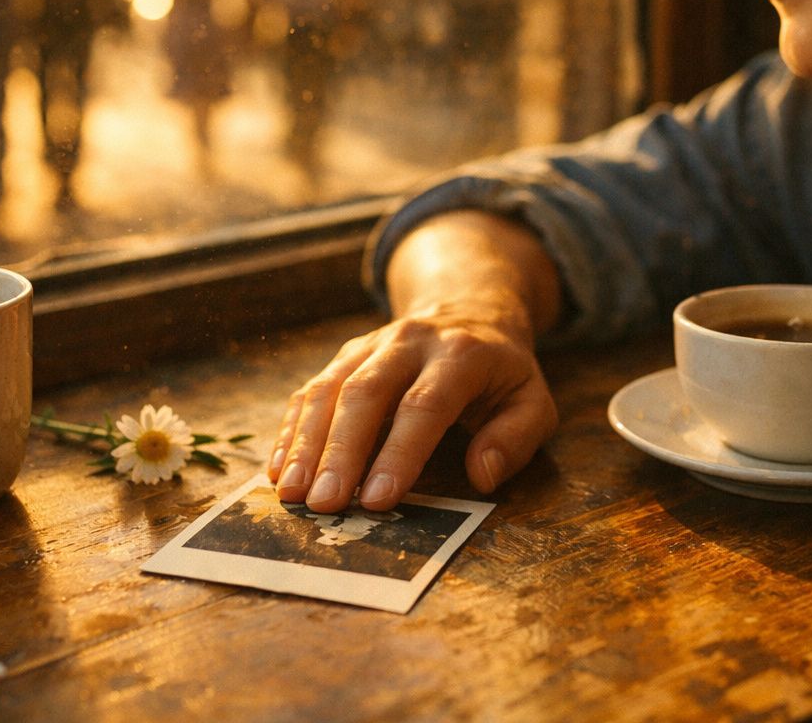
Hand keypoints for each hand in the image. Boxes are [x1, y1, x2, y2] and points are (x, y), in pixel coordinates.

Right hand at [266, 303, 558, 512]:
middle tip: (323, 503)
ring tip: (291, 493)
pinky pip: (311, 390)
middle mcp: (409, 342)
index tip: (378, 499)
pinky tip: (279, 469)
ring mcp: (370, 345)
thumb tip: (482, 475)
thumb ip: (517, 438)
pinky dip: (292, 431)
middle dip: (341, 452)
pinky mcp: (345, 356)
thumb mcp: (532, 401)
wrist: (469, 307)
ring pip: (330, 389)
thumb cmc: (502, 371)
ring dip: (306, 444)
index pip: (425, 404)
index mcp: (461, 353)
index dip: (400, 452)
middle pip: (366, 393)